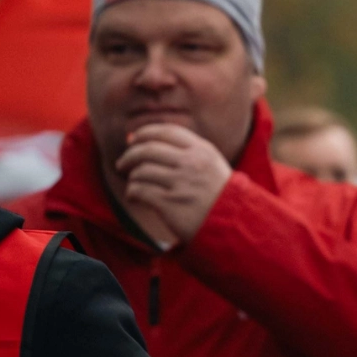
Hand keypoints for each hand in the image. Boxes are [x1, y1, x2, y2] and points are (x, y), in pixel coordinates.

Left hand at [116, 124, 233, 244]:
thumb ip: (185, 150)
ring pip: (141, 171)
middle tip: (122, 164)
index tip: (132, 140)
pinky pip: (139, 190)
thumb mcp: (211, 164)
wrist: (234, 224)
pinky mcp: (170, 203)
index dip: (145, 133)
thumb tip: (142, 139)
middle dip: (129, 156)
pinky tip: (135, 196)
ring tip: (136, 184)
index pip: (166, 132)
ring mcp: (181, 183)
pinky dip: (132, 192)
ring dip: (132, 177)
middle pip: (148, 150)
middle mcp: (192, 164)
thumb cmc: (218, 194)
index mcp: (203, 150)